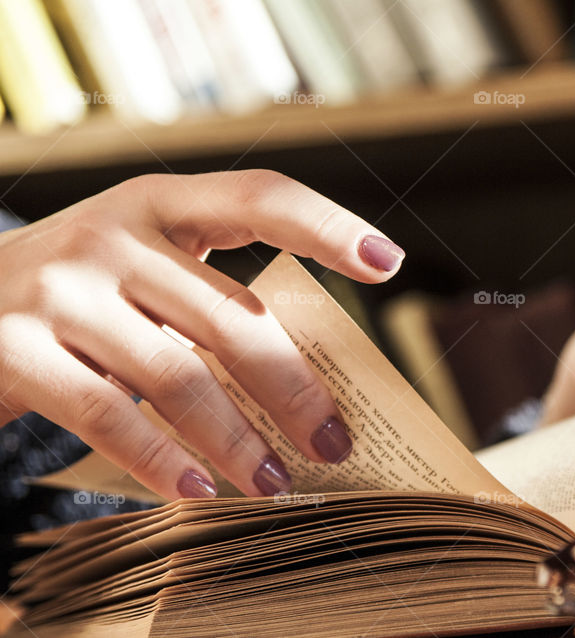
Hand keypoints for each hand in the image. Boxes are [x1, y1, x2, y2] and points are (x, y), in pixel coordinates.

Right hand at [0, 170, 405, 498]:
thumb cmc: (79, 295)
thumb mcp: (141, 271)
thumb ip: (208, 303)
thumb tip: (304, 385)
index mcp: (160, 204)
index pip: (260, 196)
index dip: (329, 226)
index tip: (388, 263)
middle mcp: (112, 233)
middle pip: (232, 315)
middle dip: (294, 388)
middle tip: (334, 442)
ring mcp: (61, 287)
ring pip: (178, 373)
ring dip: (237, 438)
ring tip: (275, 483)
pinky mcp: (13, 347)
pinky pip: (107, 413)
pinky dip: (160, 459)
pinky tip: (198, 490)